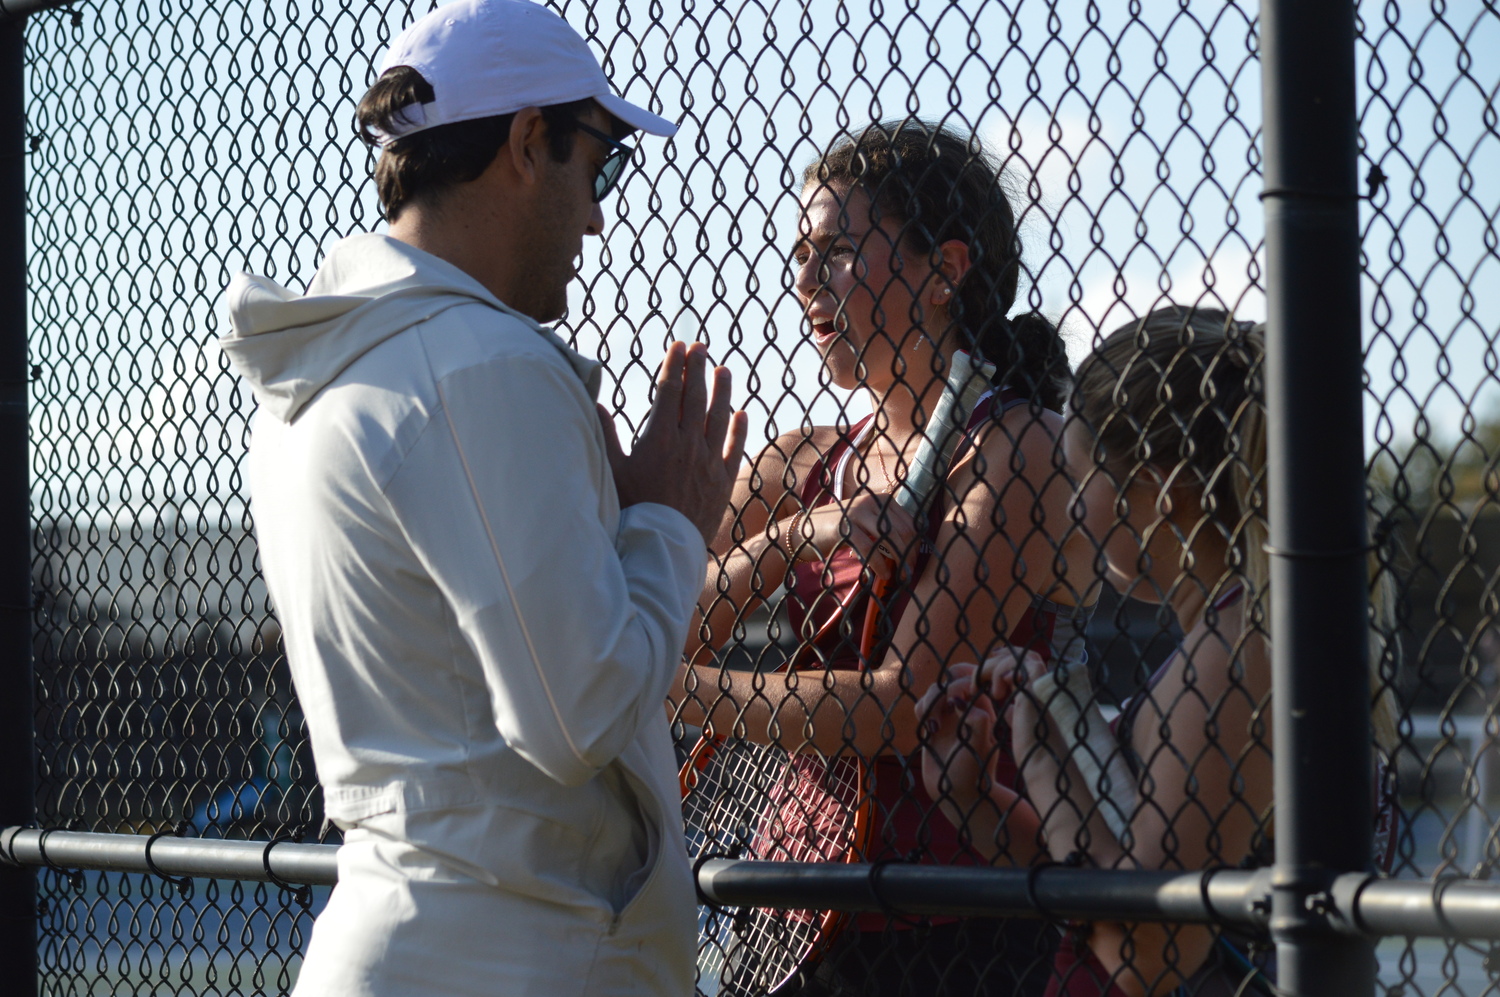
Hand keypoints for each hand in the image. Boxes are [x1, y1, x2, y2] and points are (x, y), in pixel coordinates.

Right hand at [598, 342, 748, 544]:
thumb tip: (595, 405)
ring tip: (724, 370)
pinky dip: (739, 429)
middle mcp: (687, 444)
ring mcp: (708, 461)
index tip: (678, 345)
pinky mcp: (722, 481)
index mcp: (659, 438)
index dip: (674, 365)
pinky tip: (741, 414)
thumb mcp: (611, 472)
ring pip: (719, 417)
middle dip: (697, 368)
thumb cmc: (630, 510)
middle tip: (700, 347)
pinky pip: (735, 448)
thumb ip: (605, 436)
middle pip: (695, 397)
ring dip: (722, 391)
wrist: (660, 546)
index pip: (669, 391)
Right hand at [788, 491, 916, 579]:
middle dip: (909, 554)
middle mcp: (872, 500)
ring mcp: (857, 511)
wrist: (804, 529)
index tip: (914, 560)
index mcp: (881, 498)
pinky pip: (870, 549)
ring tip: (900, 575)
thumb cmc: (839, 529)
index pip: (909, 521)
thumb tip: (911, 549)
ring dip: (899, 560)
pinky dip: (880, 564)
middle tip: (909, 572)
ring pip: (890, 538)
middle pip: (903, 530)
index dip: (916, 543)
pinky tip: (884, 575)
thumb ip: (886, 529)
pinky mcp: (845, 527)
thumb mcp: (866, 522)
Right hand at [916, 663, 999, 803]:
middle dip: (943, 690)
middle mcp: (966, 709)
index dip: (962, 683)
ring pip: (934, 691)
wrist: (959, 796)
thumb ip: (977, 722)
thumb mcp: (980, 748)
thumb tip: (963, 703)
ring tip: (933, 726)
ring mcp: (948, 717)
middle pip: (950, 680)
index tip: (956, 702)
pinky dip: (922, 711)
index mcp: (983, 709)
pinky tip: (929, 730)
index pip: (972, 680)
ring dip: (930, 702)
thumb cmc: (975, 774)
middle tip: (943, 709)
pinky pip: (923, 707)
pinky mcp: (933, 725)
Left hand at [979, 646, 1053, 772]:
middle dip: (996, 660)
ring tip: (981, 689)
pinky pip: (1021, 664)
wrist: (1045, 766)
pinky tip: (996, 694)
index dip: (1001, 663)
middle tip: (978, 677)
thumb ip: (1015, 712)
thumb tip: (1007, 705)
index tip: (982, 677)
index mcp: (1040, 690)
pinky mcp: (1039, 688)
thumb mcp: (1019, 725)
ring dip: (994, 667)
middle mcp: (1046, 683)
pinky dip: (1002, 672)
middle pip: (1022, 654)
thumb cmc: (1034, 752)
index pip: (1022, 662)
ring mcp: (1045, 684)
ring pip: (1020, 656)